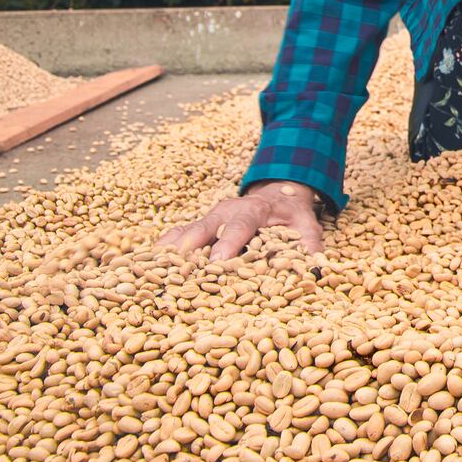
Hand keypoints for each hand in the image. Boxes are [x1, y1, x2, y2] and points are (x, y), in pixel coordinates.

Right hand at [158, 179, 324, 259]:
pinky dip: (162, 250)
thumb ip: (310, 243)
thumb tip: (317, 268)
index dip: (228, 243)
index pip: (239, 226)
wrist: (277, 193)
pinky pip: (176, 237)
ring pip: (184, 232)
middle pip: (203, 227)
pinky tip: (145, 266)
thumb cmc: (291, 214)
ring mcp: (209, 218)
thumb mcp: (306, 223)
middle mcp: (225, 212)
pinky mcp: (198, 227)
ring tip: (147, 269)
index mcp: (252, 210)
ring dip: (167, 250)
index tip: (217, 263)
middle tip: (174, 267)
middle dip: (188, 247)